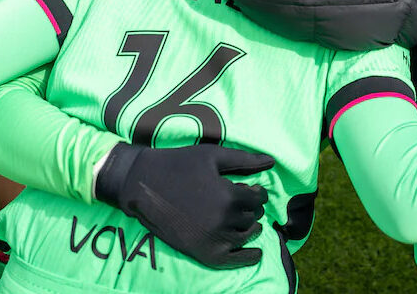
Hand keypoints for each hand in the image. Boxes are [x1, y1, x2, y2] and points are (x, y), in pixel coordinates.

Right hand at [95, 142, 273, 267]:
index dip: (257, 193)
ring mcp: (212, 239)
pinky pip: (233, 261)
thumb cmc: (180, 164)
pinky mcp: (201, 252)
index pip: (257, 199)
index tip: (252, 189)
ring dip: (250, 228)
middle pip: (252, 218)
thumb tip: (272, 161)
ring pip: (245, 237)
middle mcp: (223, 221)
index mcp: (228, 195)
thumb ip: (245, 160)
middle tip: (244, 201)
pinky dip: (248, 258)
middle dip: (251, 209)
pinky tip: (256, 253)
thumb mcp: (214, 156)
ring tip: (246, 220)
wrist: (144, 183)